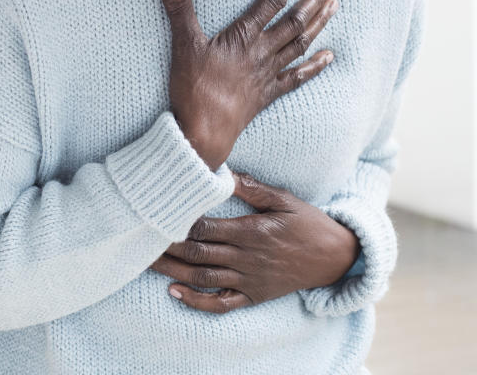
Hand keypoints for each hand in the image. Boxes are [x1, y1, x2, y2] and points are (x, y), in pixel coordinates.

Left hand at [149, 172, 360, 313]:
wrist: (336, 258)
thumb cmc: (308, 223)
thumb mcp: (285, 199)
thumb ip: (253, 188)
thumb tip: (223, 173)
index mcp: (253, 231)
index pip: (206, 227)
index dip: (180, 221)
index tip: (158, 212)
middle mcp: (247, 258)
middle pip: (198, 252)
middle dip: (167, 246)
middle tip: (140, 237)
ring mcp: (249, 280)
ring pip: (203, 278)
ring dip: (173, 270)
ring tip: (146, 262)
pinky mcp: (253, 296)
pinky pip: (221, 304)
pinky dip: (197, 301)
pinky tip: (174, 292)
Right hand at [154, 0, 337, 169]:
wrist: (204, 131)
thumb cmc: (193, 88)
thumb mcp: (182, 44)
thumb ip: (178, 7)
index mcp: (244, 37)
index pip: (270, 1)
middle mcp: (262, 52)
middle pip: (293, 22)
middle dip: (311, 1)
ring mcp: (267, 74)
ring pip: (299, 44)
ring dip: (317, 24)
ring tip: (333, 7)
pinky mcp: (267, 94)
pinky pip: (297, 78)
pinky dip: (314, 66)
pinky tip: (328, 56)